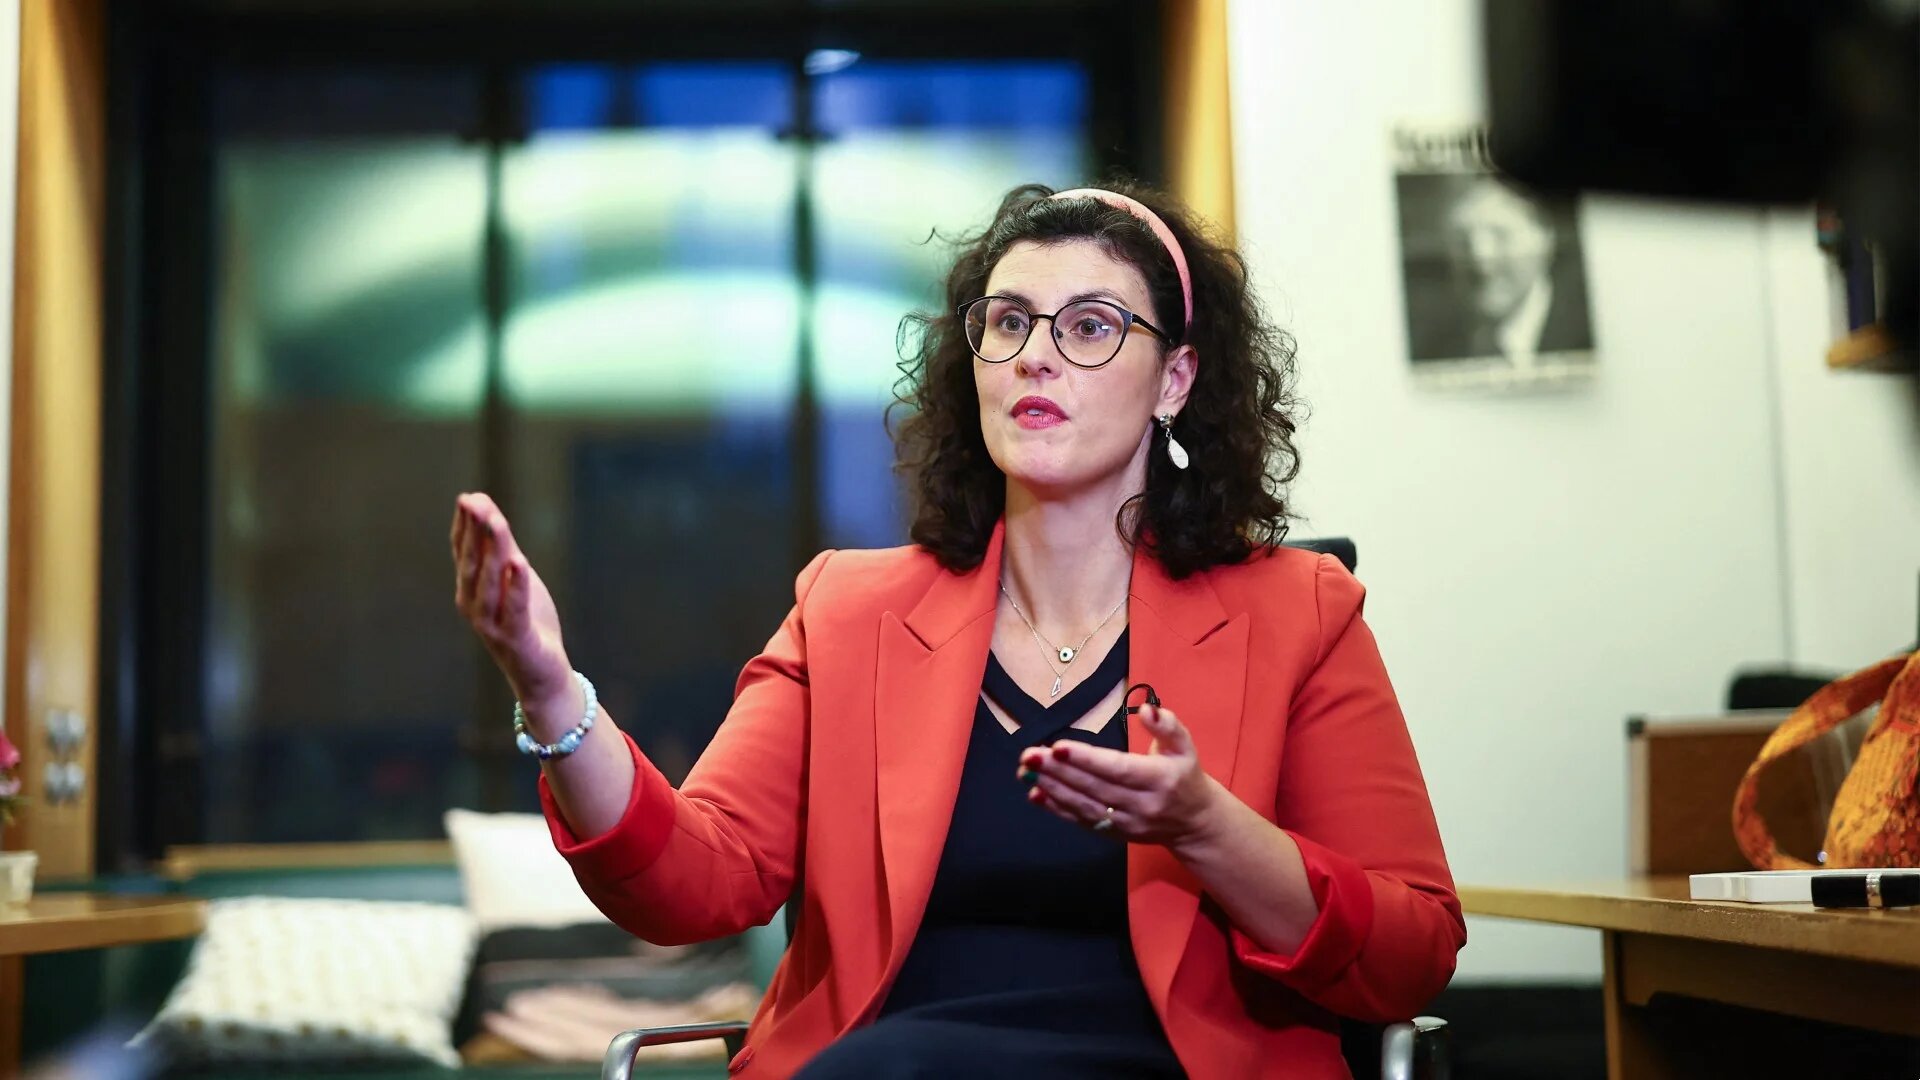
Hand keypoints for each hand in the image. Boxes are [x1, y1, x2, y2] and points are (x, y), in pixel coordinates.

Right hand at [450, 492, 572, 708]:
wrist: (541, 671)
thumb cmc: (525, 621)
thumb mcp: (512, 578)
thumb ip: (500, 546)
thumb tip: (485, 507)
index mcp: (470, 590)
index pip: (463, 553)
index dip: (464, 526)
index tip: (468, 498)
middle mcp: (474, 606)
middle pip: (473, 563)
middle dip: (474, 532)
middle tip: (475, 502)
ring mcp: (491, 624)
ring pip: (489, 583)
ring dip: (493, 551)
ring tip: (497, 522)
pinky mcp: (515, 639)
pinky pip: (514, 609)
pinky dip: (516, 586)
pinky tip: (519, 563)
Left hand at [1018, 702, 1222, 848]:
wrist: (1193, 823)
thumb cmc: (1184, 776)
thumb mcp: (1185, 746)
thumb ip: (1167, 725)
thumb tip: (1147, 709)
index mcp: (1159, 780)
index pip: (1118, 769)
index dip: (1087, 760)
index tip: (1058, 747)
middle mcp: (1141, 805)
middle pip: (1094, 787)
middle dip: (1059, 771)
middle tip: (1030, 755)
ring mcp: (1126, 823)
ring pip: (1084, 806)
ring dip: (1052, 788)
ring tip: (1026, 771)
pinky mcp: (1114, 834)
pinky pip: (1082, 821)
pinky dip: (1057, 808)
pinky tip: (1036, 794)